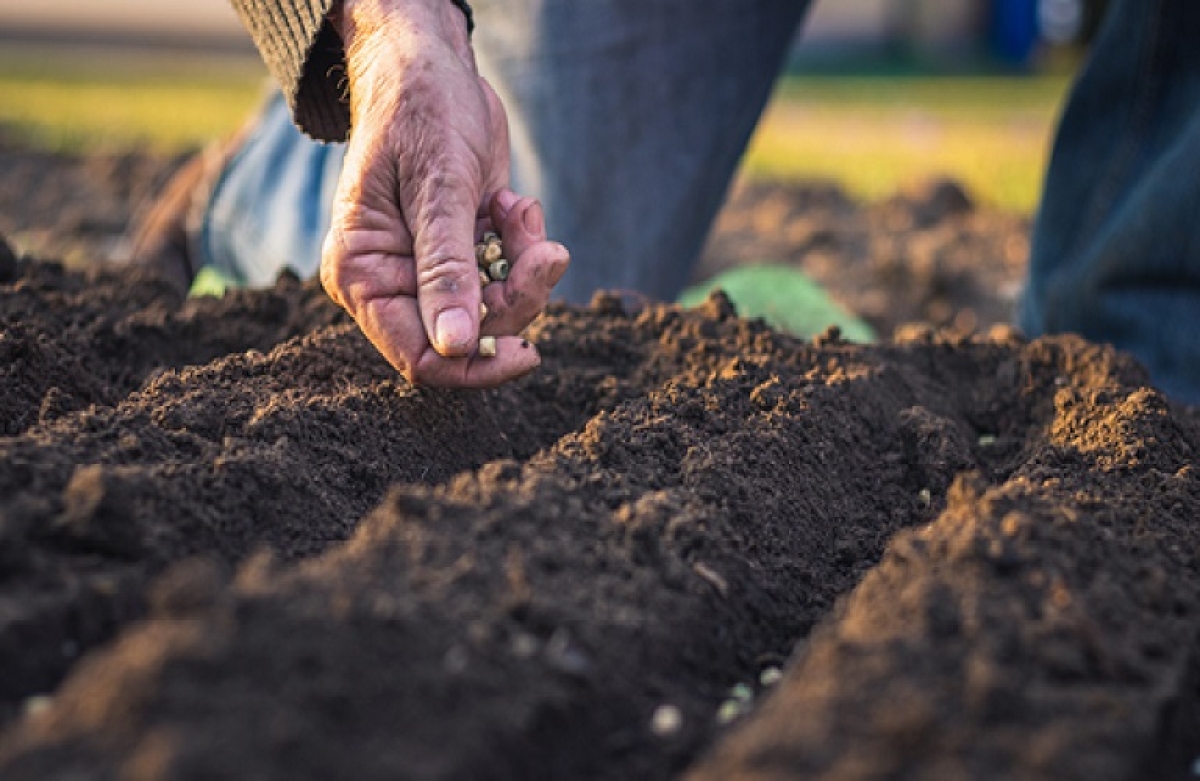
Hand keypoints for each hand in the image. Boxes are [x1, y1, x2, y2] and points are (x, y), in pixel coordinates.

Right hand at [321, 0, 568, 386]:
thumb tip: (456, 346)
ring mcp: (431, 269)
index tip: (527, 351)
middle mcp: (394, 281)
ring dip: (525, 267)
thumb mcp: (437, 188)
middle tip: (546, 252)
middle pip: (469, 336)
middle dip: (515, 298)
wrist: (433, 65)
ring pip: (497, 308)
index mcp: (363, 275)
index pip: (418, 356)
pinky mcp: (465, 252)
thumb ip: (446, 268)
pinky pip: (507, 275)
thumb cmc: (419, 111)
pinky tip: (514, 203)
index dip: (473, 367)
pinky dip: (523, 246)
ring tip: (522, 211)